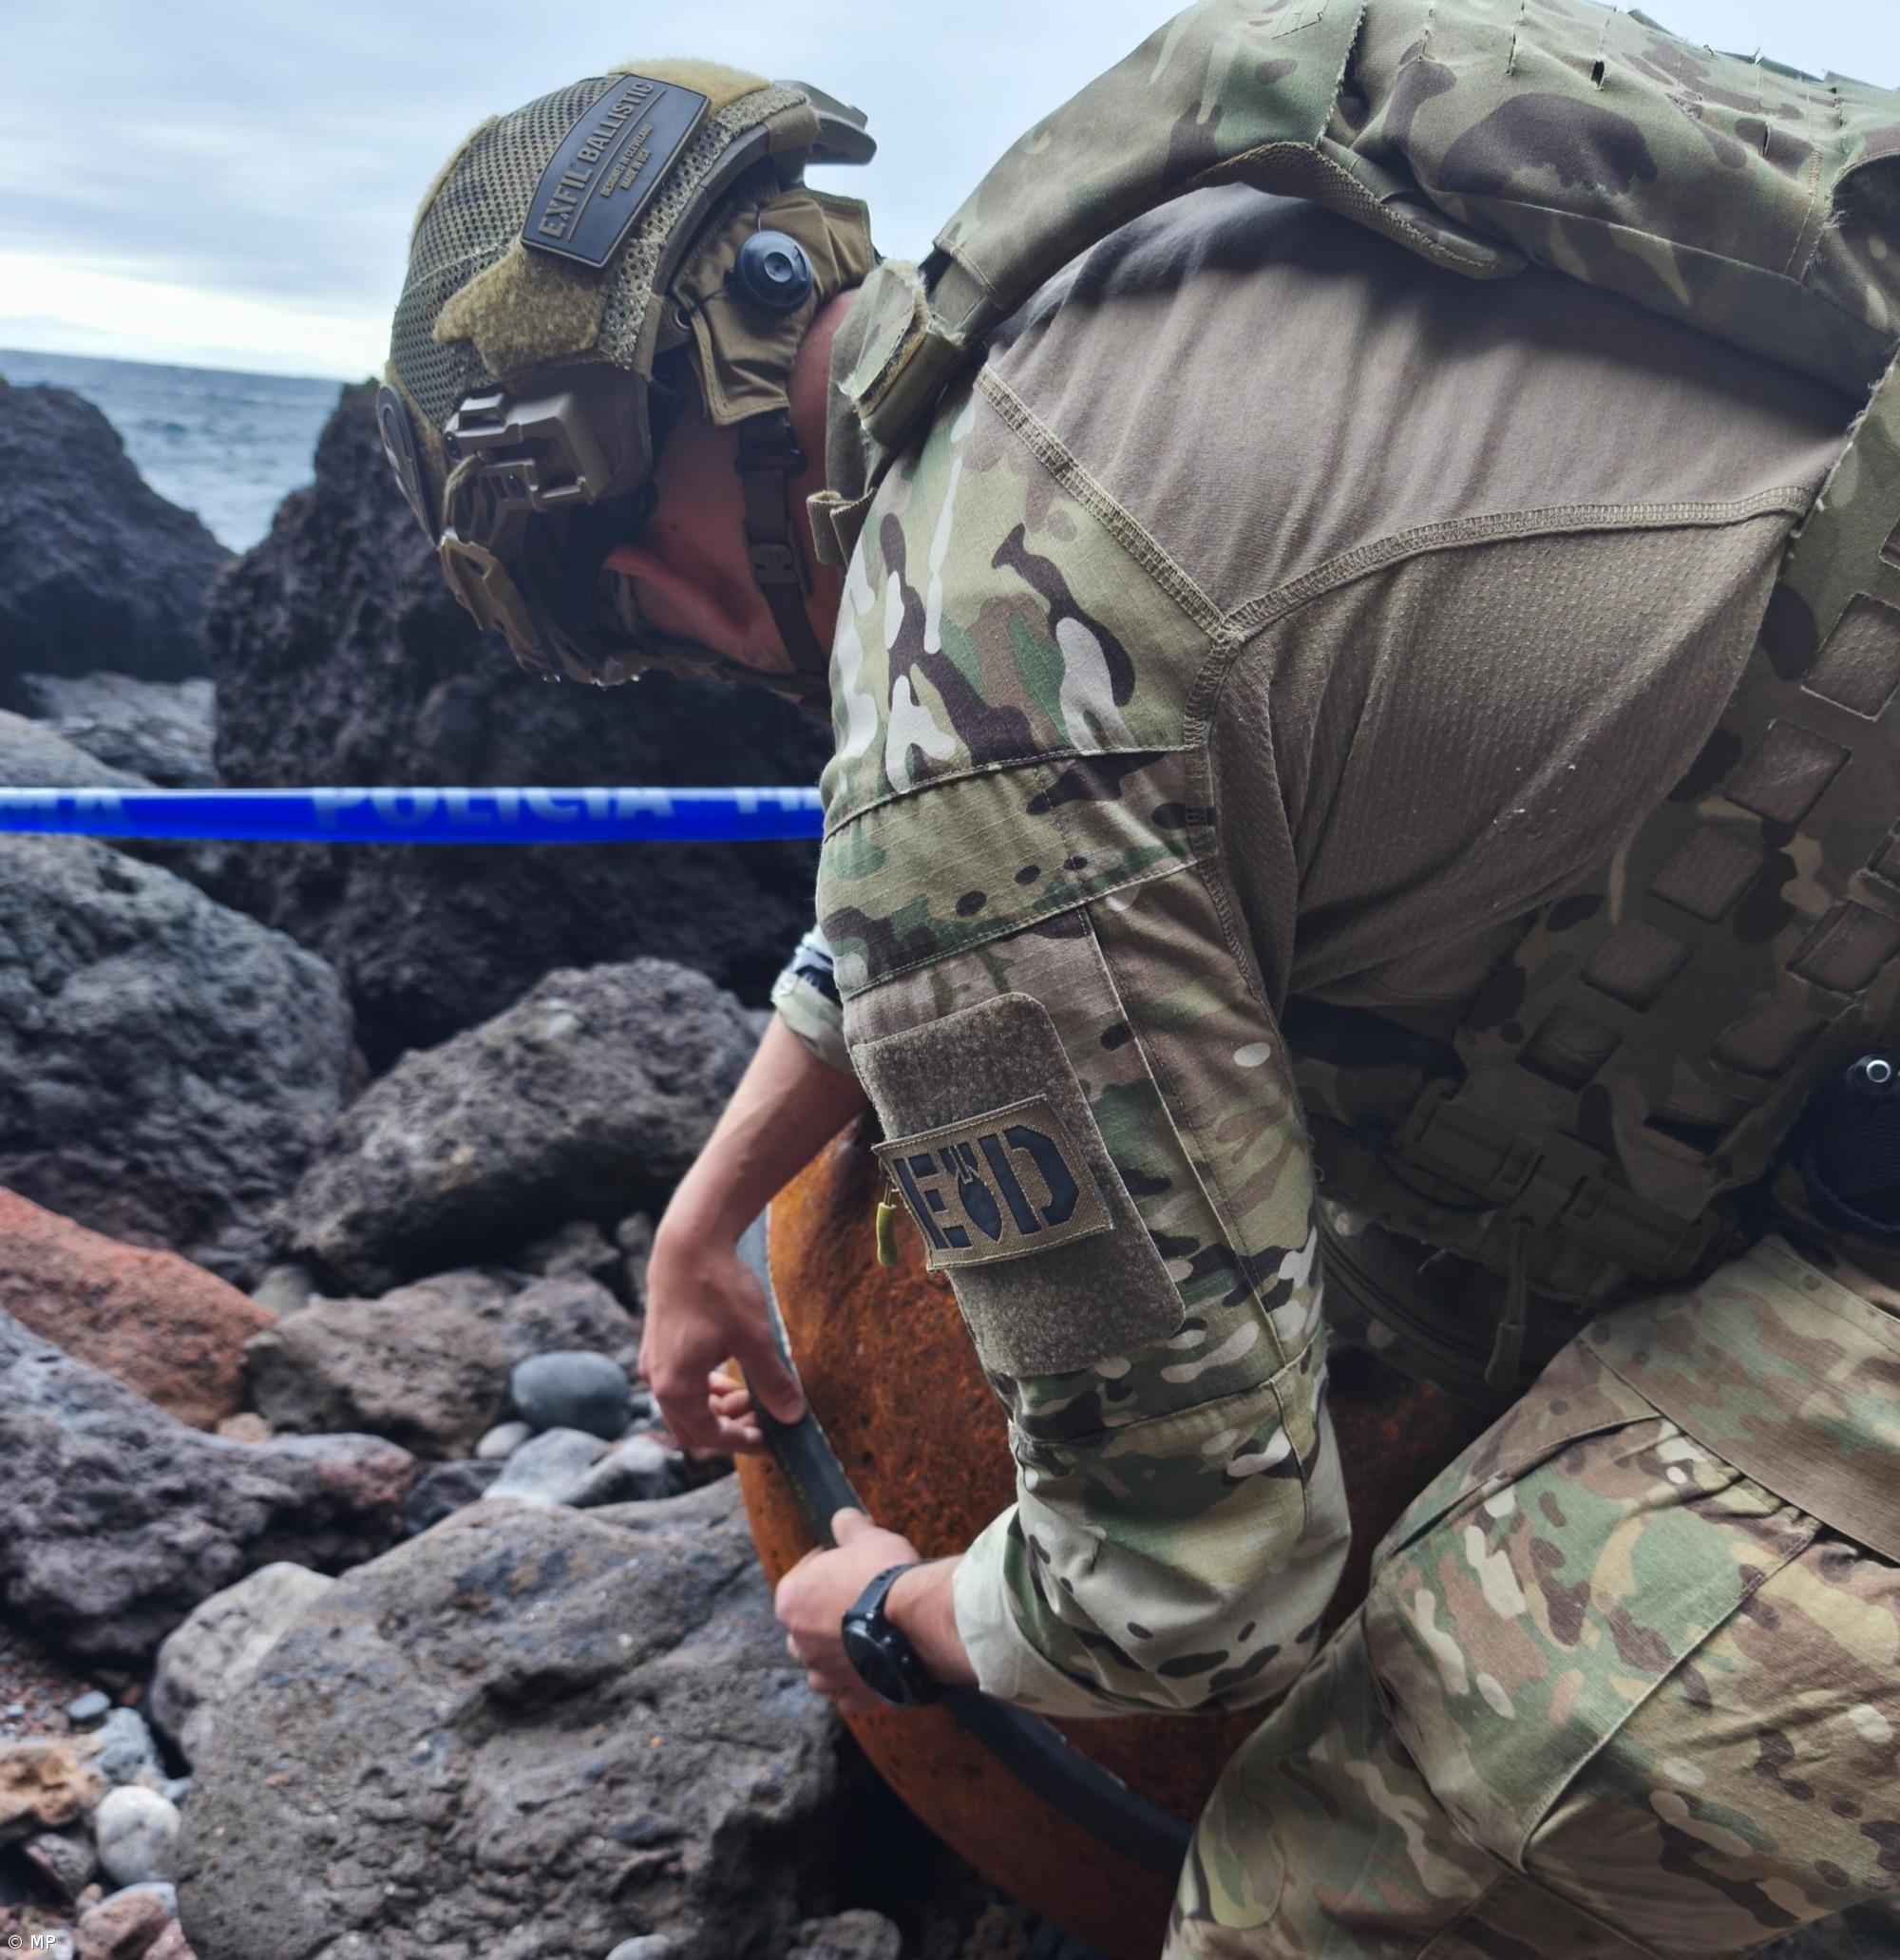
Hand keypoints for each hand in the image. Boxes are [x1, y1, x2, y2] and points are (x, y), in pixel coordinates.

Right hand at [640, 1228, 803, 1457]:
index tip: (772, 1440)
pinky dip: (702, 1387)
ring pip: (683, 1405)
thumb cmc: (720, 1290)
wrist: (689, 1244)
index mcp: (676, 1388)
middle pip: (691, 1428)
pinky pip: (677, 1382)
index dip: (744, 1443)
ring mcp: (652, 1361)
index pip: (711, 1436)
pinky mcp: (655, 1344)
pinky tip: (728, 1369)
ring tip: (748, 1390)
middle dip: (728, 1427)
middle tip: (761, 1415)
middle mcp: (656, 1380)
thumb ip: (772, 1383)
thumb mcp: (755, 1340)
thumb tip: (792, 1416)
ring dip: (716, 1407)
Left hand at [775, 1508, 924, 1715]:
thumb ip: (849, 1527)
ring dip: (833, 1655)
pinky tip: (871, 1670)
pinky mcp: (852, 1695)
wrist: (914, 1619)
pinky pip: (847, 1693)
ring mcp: (825, 1672)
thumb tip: (842, 1517)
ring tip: (859, 1639)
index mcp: (791, 1601)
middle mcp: (799, 1641)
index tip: (841, 1562)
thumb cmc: (883, 1575)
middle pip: (803, 1626)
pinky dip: (855, 1683)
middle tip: (851, 1601)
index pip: (798, 1579)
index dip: (821, 1567)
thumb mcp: (866, 1538)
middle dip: (822, 1615)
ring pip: (819, 1665)